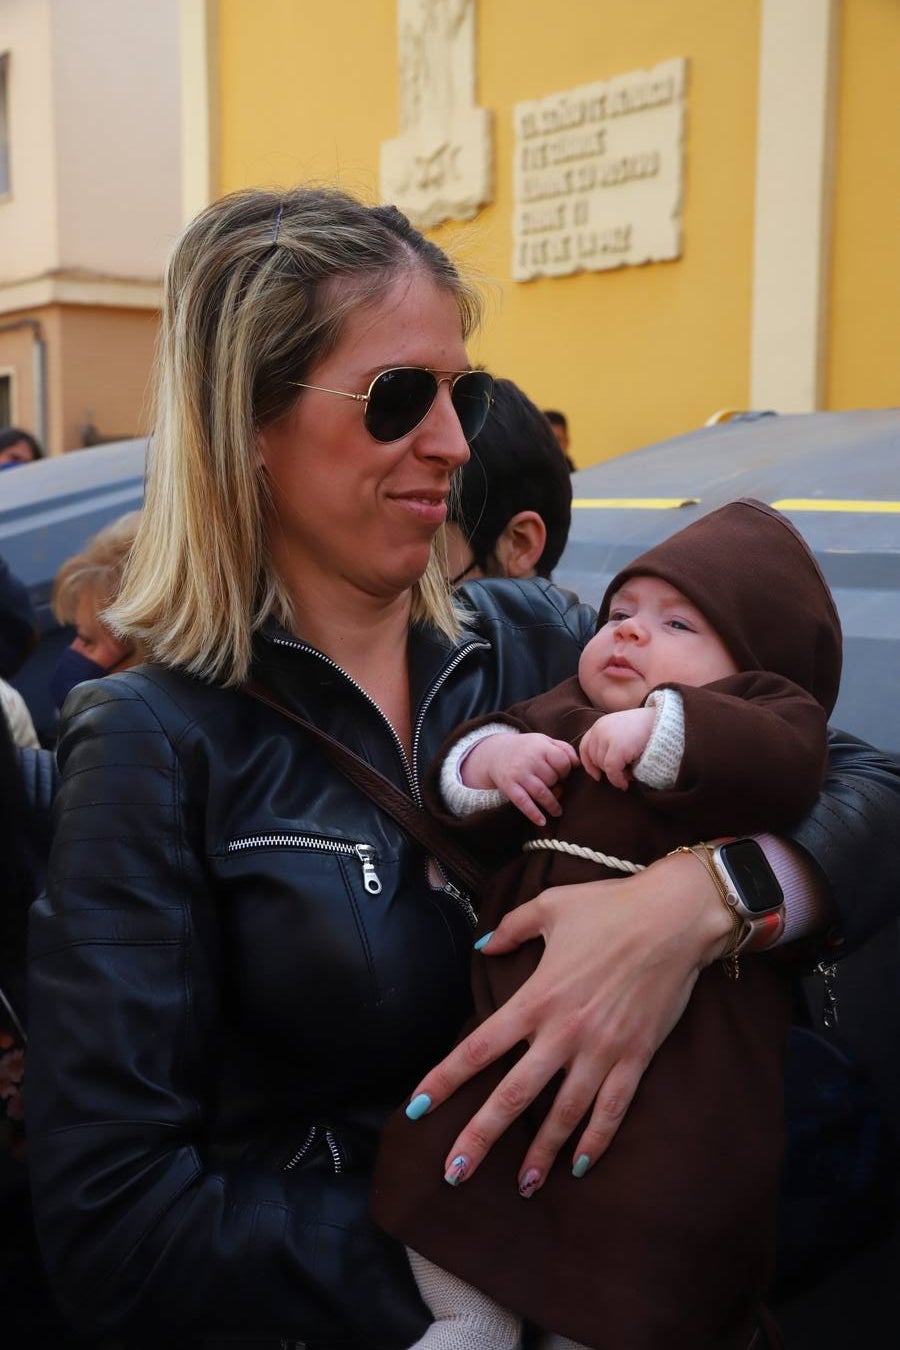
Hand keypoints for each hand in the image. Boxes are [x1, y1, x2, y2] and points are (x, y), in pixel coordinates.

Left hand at [405, 850, 732, 1191]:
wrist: (675, 918)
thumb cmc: (611, 907)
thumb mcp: (551, 906)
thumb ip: (511, 928)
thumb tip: (483, 944)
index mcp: (536, 997)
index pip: (479, 1047)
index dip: (445, 1079)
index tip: (417, 1107)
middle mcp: (563, 1032)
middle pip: (513, 1095)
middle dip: (480, 1137)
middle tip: (454, 1172)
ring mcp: (601, 1050)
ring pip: (563, 1114)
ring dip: (541, 1153)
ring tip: (522, 1185)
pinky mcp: (635, 1057)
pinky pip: (612, 1109)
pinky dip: (596, 1140)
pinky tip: (580, 1166)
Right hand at [463, 732, 578, 826]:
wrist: (495, 753)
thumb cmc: (526, 749)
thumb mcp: (543, 741)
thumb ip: (563, 748)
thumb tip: (578, 764)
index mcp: (540, 746)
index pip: (562, 762)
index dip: (566, 770)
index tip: (562, 774)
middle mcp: (529, 759)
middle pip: (552, 778)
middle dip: (557, 784)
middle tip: (555, 787)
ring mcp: (518, 773)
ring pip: (541, 792)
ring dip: (552, 805)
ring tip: (557, 812)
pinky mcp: (508, 786)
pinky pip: (523, 802)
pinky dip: (534, 813)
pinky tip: (542, 821)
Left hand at [579, 707, 655, 788]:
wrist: (664, 722)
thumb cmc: (646, 730)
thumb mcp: (622, 733)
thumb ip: (609, 745)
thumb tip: (599, 771)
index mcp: (600, 724)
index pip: (584, 747)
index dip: (588, 763)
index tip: (597, 775)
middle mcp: (600, 729)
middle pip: (593, 758)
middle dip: (606, 770)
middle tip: (623, 773)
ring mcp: (607, 737)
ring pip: (602, 765)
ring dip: (614, 774)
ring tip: (629, 773)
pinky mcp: (618, 747)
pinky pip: (611, 770)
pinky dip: (617, 780)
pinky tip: (625, 784)